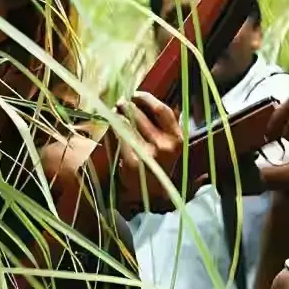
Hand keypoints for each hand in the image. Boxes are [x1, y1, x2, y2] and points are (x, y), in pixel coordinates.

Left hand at [115, 91, 183, 212]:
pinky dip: (112, 128)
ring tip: (115, 111)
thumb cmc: (161, 165)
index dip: (147, 98)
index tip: (136, 94)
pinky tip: (111, 125)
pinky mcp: (131, 162)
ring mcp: (148, 154)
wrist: (154, 195)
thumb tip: (148, 102)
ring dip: (118, 115)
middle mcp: (165, 145)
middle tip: (120, 102)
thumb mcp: (171, 145)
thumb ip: (165, 125)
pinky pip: (118, 138)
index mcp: (178, 139)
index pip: (162, 110)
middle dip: (128, 105)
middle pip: (141, 115)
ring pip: (128, 125)